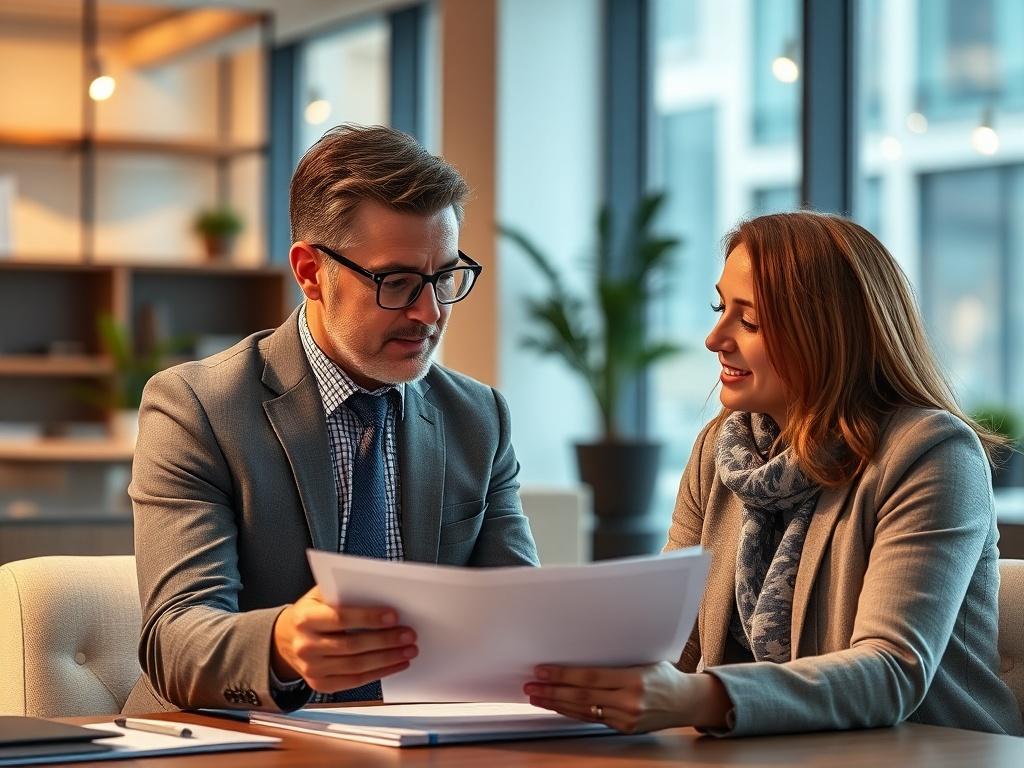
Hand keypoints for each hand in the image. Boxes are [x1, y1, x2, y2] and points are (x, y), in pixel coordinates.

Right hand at [271, 586, 417, 692]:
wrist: (284, 639)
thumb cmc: (310, 612)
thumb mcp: (319, 596)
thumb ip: (344, 593)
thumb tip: (381, 593)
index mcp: (305, 618)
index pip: (341, 618)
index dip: (368, 618)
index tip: (394, 616)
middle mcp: (306, 646)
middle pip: (351, 645)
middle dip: (385, 641)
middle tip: (409, 634)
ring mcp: (312, 668)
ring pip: (355, 666)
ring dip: (387, 659)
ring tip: (408, 650)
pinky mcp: (320, 684)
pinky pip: (354, 681)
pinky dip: (379, 673)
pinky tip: (395, 664)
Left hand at [524, 662, 730, 733]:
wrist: (687, 702)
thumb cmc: (665, 675)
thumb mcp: (643, 660)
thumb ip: (614, 663)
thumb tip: (580, 654)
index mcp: (633, 679)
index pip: (589, 677)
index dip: (563, 675)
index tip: (542, 671)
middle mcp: (629, 701)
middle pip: (582, 697)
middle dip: (552, 691)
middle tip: (531, 686)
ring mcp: (626, 718)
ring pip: (583, 711)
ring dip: (557, 704)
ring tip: (537, 697)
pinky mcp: (624, 728)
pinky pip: (592, 719)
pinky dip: (572, 712)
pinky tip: (558, 706)